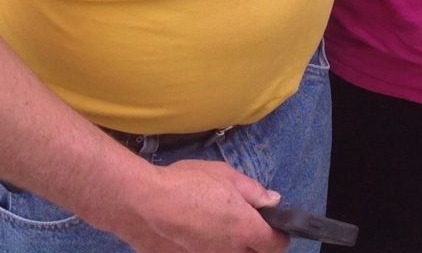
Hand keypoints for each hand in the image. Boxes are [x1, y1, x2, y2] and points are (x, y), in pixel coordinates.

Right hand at [115, 159, 287, 252]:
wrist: (143, 204)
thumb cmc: (186, 183)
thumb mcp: (225, 175)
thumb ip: (253, 191)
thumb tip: (272, 201)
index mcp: (244, 229)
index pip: (275, 245)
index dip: (278, 234)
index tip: (273, 225)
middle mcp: (230, 252)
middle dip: (254, 242)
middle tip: (243, 223)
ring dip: (230, 245)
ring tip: (214, 225)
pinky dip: (206, 247)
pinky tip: (193, 232)